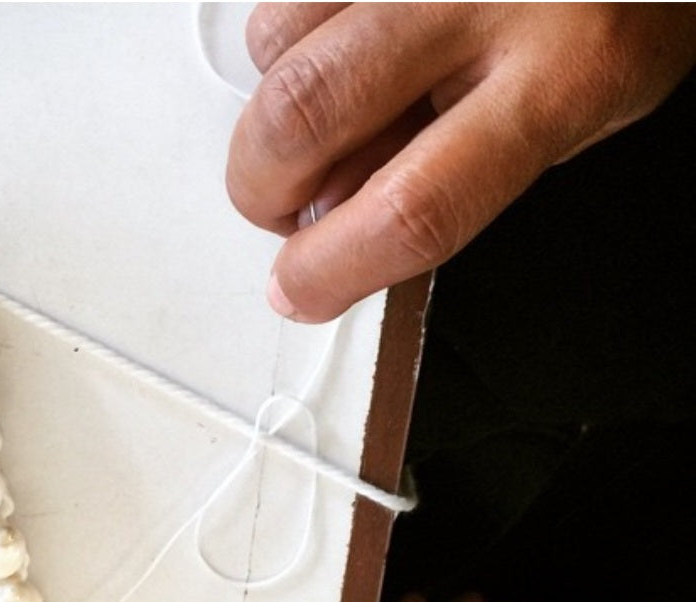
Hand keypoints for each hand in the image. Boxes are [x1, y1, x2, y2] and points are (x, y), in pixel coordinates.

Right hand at [227, 3, 695, 321]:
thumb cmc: (625, 15)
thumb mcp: (568, 121)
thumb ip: (453, 179)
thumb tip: (333, 224)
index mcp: (562, 76)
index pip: (412, 207)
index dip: (332, 270)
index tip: (299, 290)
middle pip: (304, 116)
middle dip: (261, 188)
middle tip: (283, 207)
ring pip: (276, 44)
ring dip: (276, 101)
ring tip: (332, 108)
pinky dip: (291, 40)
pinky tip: (341, 49)